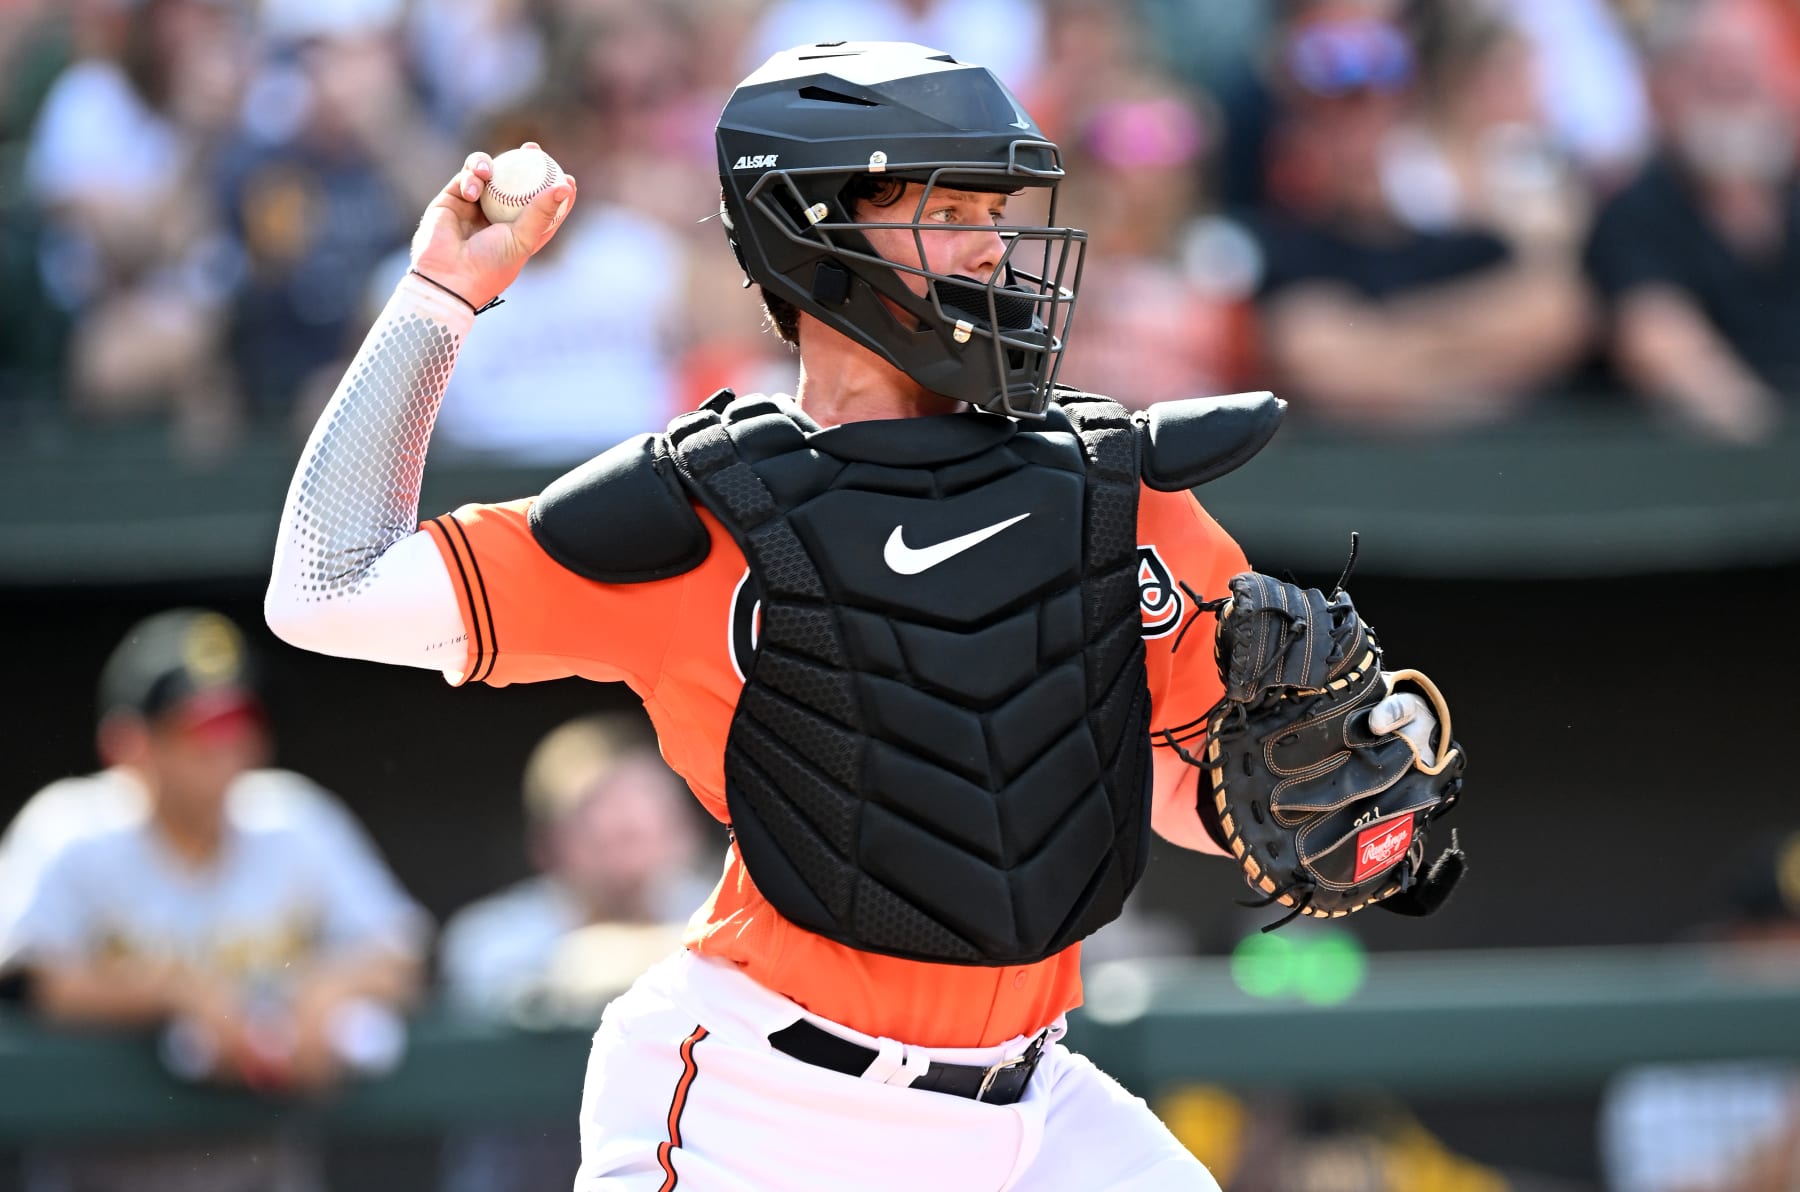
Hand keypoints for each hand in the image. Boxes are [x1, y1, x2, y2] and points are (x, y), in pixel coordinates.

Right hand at [410, 141, 577, 310]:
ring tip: (490, 171)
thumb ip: (542, 212)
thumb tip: (565, 186)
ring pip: (490, 173)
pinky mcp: (454, 198)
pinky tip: (472, 190)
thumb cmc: (489, 264)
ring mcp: (477, 206)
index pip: (543, 207)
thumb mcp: (523, 240)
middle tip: (533, 149)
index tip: (566, 177)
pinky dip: (471, 177)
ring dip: (492, 165)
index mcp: (521, 232)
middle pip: (517, 183)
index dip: (555, 191)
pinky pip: (467, 177)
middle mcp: (500, 217)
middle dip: (526, 163)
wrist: (446, 276)